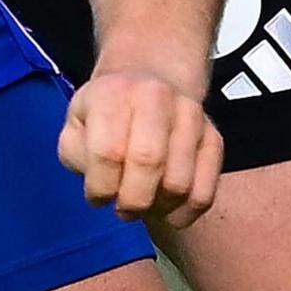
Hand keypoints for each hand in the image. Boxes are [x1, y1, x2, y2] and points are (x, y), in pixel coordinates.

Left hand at [58, 65, 222, 227]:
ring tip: (145, 205)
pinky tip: (167, 210)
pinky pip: (205, 192)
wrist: (151, 77)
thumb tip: (102, 186)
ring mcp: (191, 116)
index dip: (101, 187)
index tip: (98, 197)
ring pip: (179, 183)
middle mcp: (155, 97)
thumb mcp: (76, 122)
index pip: (108, 151)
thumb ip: (77, 154)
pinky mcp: (214, 138)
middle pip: (148, 162)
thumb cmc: (107, 111)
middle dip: (132, 201)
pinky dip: (185, 214)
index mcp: (113, 92)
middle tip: (123, 209)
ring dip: (158, 209)